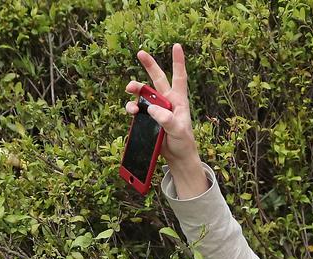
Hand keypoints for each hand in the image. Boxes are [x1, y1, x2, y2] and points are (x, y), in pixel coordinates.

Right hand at [125, 44, 201, 175]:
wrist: (177, 158)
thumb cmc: (183, 143)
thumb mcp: (178, 131)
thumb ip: (167, 119)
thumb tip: (151, 108)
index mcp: (179, 101)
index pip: (179, 78)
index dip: (178, 62)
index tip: (177, 45)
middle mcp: (167, 101)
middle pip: (157, 79)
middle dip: (149, 65)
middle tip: (140, 52)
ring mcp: (156, 109)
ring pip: (143, 93)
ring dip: (135, 90)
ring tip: (129, 90)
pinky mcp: (147, 118)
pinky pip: (137, 108)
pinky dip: (131, 107)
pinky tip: (131, 111)